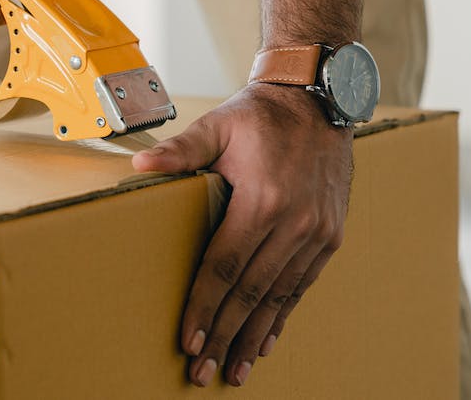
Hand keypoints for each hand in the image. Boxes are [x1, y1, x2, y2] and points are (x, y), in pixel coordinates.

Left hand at [132, 82, 351, 386]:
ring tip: (233, 369)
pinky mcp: (330, 236)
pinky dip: (282, 316)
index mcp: (264, 199)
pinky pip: (301, 286)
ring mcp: (317, 232)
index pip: (225, 267)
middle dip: (224, 335)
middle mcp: (295, 223)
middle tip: (202, 371)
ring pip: (279, 297)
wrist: (319, 98)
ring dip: (254, 337)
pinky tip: (265, 341)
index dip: (204, 307)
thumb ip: (181, 150)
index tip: (187, 341)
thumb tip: (141, 166)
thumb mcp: (218, 125)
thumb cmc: (260, 115)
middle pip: (251, 293)